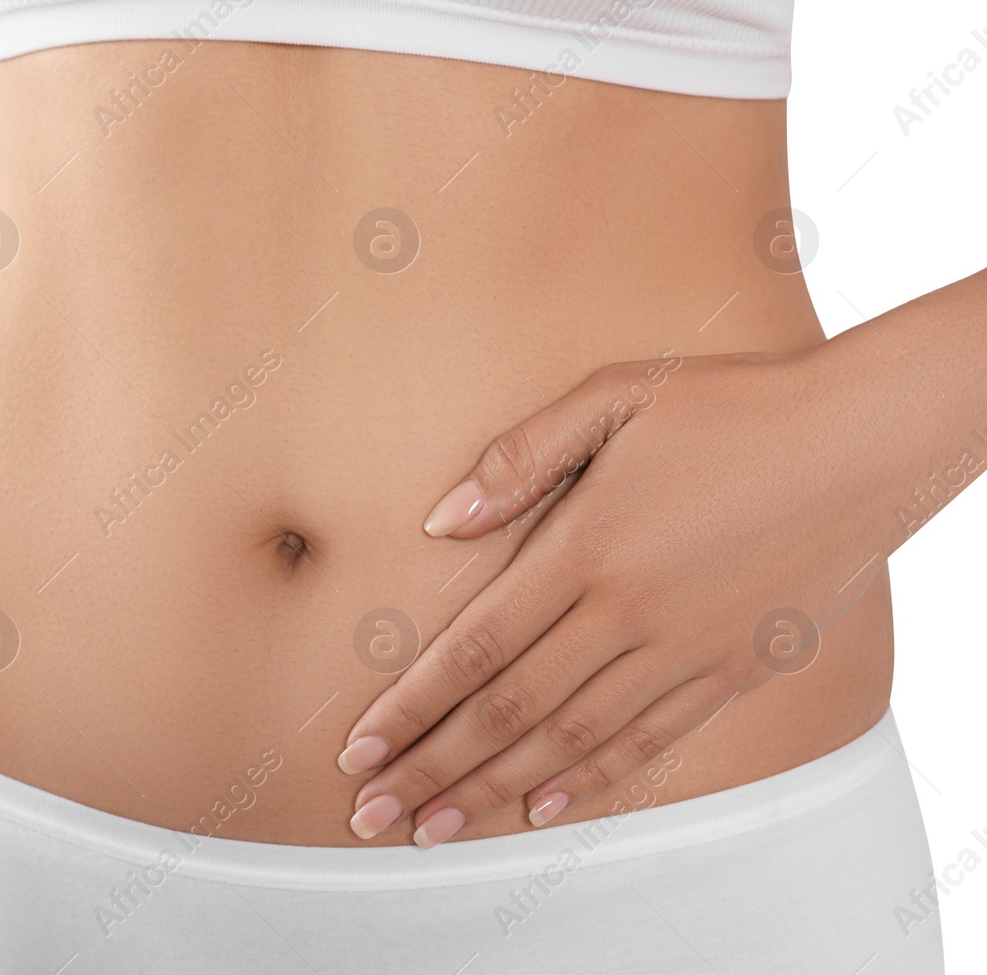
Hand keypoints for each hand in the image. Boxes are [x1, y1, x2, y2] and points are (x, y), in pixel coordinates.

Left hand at [336, 344, 902, 846]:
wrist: (865, 440)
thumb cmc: (732, 406)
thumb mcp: (616, 396)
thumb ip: (520, 457)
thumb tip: (439, 521)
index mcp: (585, 546)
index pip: (475, 648)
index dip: (411, 706)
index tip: (359, 749)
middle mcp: (627, 612)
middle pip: (507, 710)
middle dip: (431, 767)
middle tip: (372, 813)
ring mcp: (683, 649)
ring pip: (570, 739)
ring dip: (494, 789)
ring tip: (435, 828)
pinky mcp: (734, 669)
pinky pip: (650, 740)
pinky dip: (592, 779)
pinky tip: (543, 808)